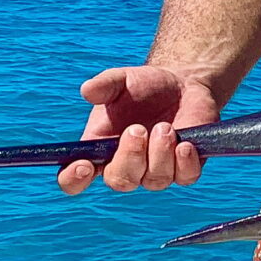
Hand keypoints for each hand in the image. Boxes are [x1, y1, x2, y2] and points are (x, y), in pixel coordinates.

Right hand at [59, 66, 219, 194]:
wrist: (182, 84)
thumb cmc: (143, 86)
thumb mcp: (121, 80)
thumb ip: (103, 85)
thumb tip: (87, 90)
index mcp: (99, 150)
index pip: (75, 179)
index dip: (74, 180)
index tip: (84, 166)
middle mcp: (126, 166)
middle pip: (120, 181)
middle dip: (129, 157)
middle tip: (138, 129)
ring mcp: (157, 170)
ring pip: (154, 180)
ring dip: (159, 154)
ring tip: (165, 127)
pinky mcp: (186, 168)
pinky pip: (185, 177)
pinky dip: (185, 163)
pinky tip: (185, 145)